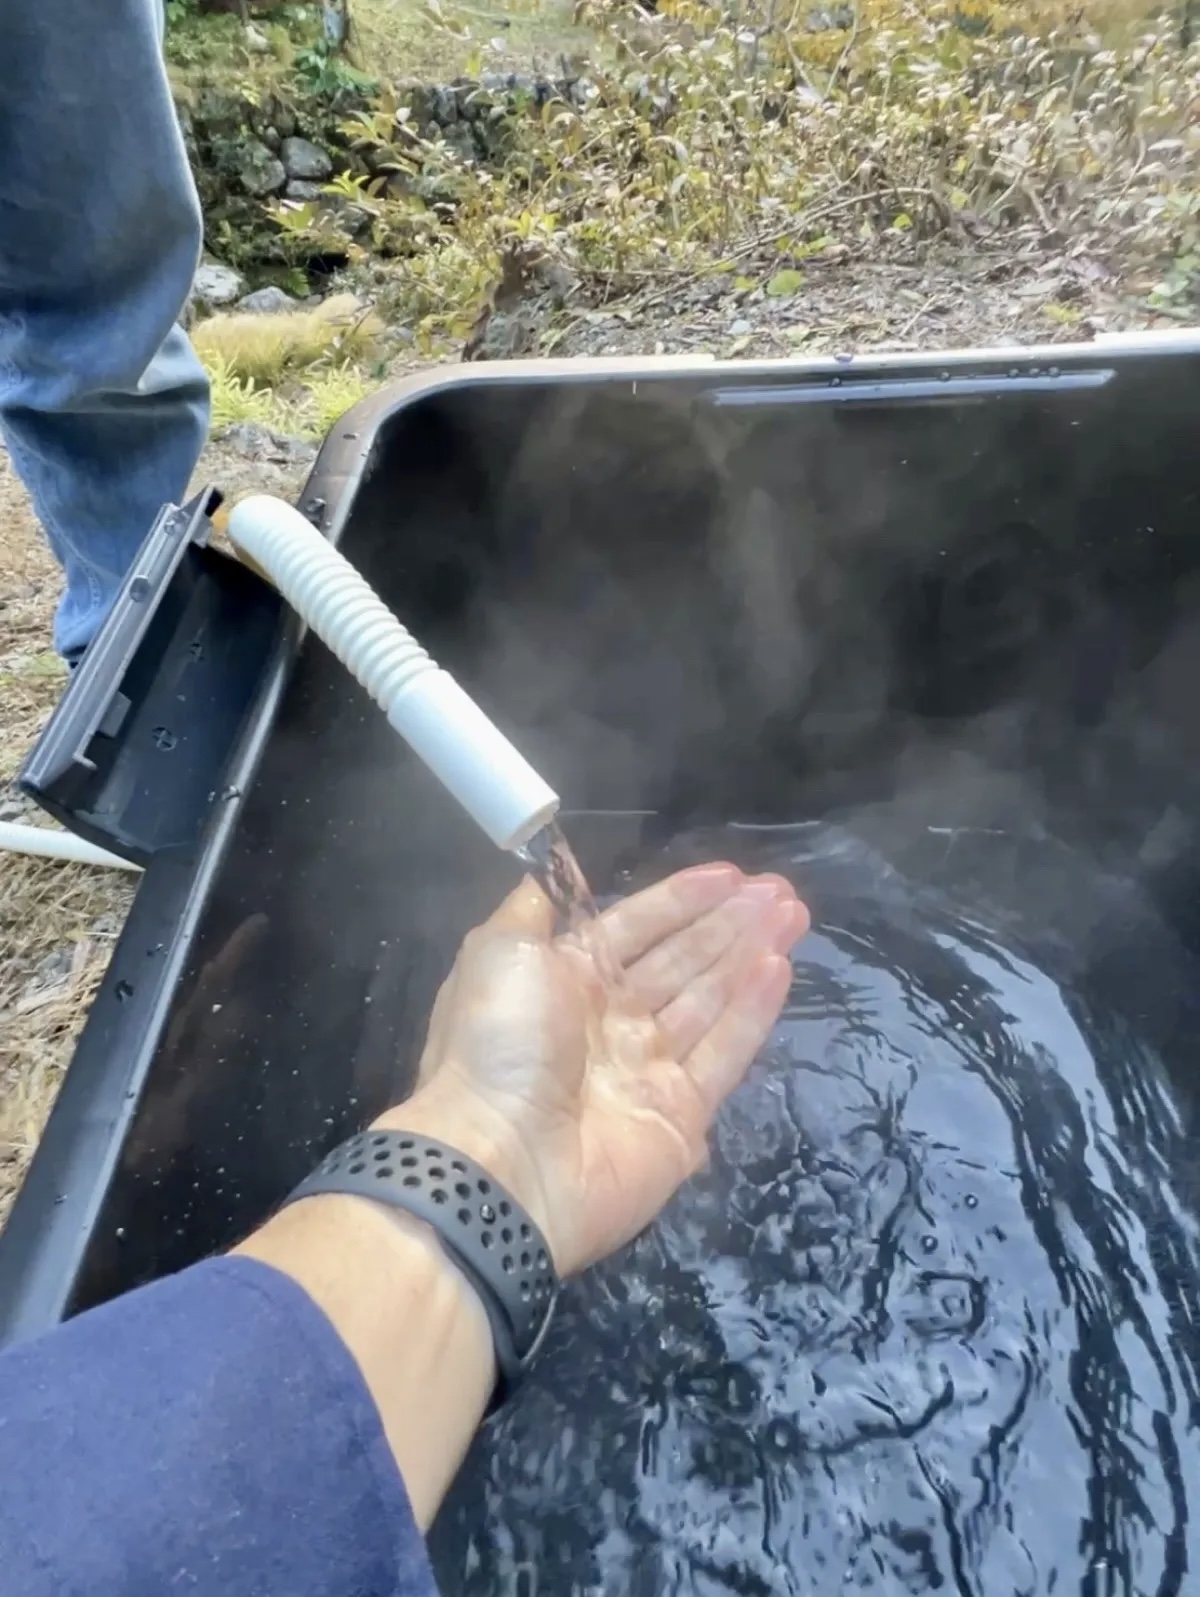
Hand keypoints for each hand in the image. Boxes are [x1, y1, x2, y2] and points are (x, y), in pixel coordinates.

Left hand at [374, 864, 808, 1274]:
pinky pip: (724, 1052)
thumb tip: (552, 872)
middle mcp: (608, 1023)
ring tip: (792, 913)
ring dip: (749, 953)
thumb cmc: (498, 1043)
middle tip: (779, 890)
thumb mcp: (498, 952)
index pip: (633, 928)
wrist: (503, 1159)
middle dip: (728, 922)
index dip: (679, 900)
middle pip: (680, 961)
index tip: (728, 875)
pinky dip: (752, 1010)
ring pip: (709, 1000)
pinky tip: (779, 965)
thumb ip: (533, 909)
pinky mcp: (682, 1115)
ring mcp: (648, 1071)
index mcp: (563, 982)